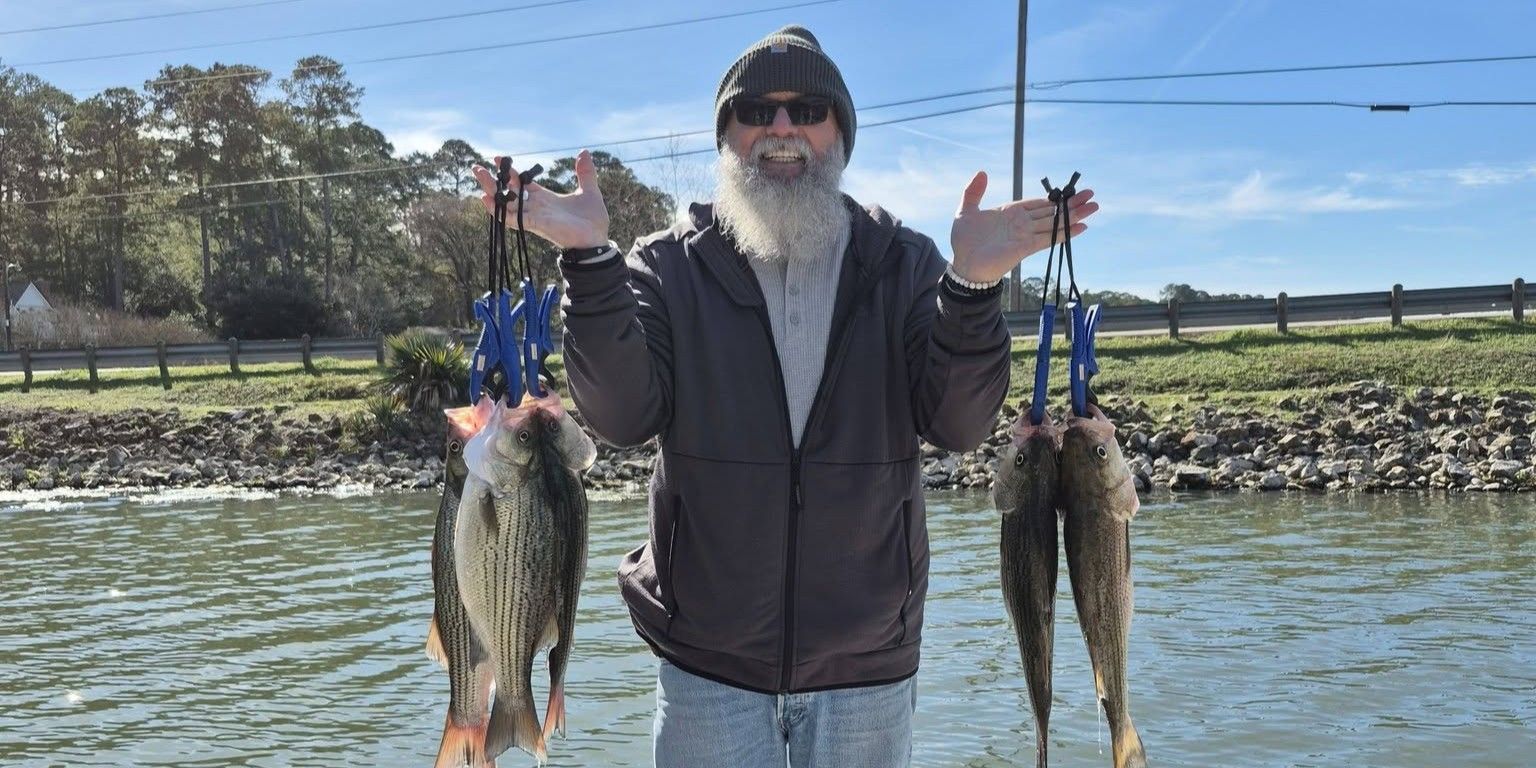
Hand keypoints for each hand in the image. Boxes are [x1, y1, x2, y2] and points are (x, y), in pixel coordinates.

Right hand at [471, 149, 610, 249]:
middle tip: (476, 167)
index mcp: (545, 198)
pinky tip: (486, 200)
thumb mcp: (589, 191)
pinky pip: (512, 218)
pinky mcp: (536, 224)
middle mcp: (535, 206)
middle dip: (492, 180)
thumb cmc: (592, 220)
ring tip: (477, 177)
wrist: (597, 241)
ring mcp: (534, 216)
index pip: (522, 183)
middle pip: (509, 191)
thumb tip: (584, 151)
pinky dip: (498, 211)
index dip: (510, 172)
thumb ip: (585, 173)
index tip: (497, 158)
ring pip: (506, 203)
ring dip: (491, 191)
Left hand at [949, 171, 1098, 283]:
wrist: (963, 265)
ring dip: (1074, 215)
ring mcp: (1026, 235)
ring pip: (1055, 223)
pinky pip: (1048, 238)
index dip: (1054, 198)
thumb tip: (981, 172)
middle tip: (1092, 195)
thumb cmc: (964, 241)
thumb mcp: (966, 211)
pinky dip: (1064, 233)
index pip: (1038, 203)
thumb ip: (974, 192)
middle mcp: (1022, 223)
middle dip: (1072, 204)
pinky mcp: (1025, 247)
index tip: (1071, 192)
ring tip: (1094, 207)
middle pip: (1052, 211)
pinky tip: (1080, 227)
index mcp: (1011, 212)